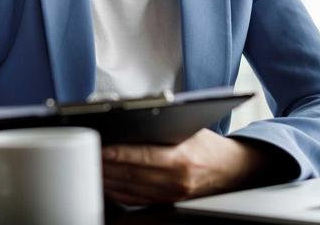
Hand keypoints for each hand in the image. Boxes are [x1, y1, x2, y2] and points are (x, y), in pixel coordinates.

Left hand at [102, 128, 282, 205]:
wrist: (232, 171)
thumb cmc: (208, 145)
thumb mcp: (190, 128)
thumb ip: (163, 125)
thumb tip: (131, 117)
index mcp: (182, 159)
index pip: (143, 156)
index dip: (119, 152)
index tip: (101, 146)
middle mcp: (176, 181)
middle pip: (132, 174)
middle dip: (107, 165)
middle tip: (86, 153)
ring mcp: (171, 195)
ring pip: (130, 189)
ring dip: (108, 178)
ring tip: (90, 166)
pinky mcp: (167, 203)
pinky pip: (136, 199)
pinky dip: (118, 191)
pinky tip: (106, 181)